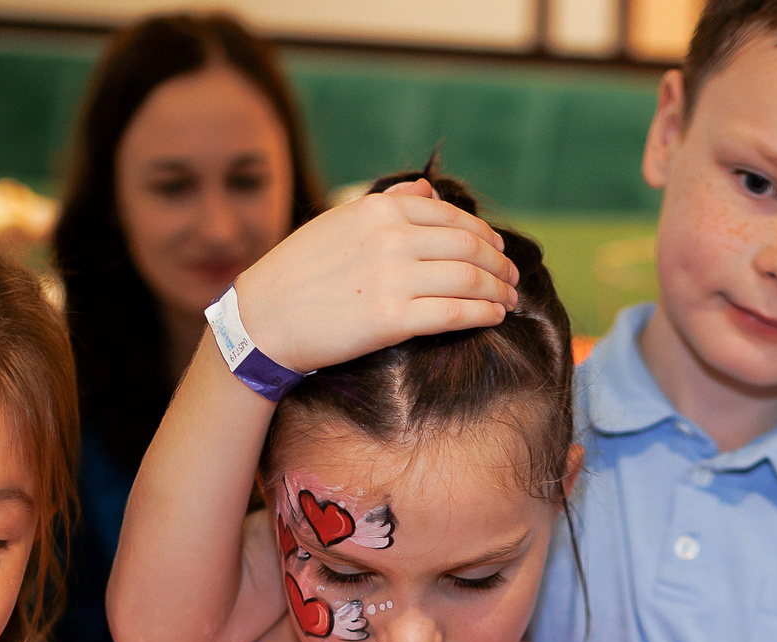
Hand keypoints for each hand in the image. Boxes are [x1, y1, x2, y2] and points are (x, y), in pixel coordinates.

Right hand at [231, 178, 519, 374]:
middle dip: (499, 263)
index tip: (498, 250)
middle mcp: (390, 238)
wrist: (264, 319)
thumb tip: (429, 187)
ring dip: (499, 290)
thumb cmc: (300, 272)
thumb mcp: (340, 221)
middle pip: (469, 246)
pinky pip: (454, 313)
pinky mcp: (391, 319)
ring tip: (510, 299)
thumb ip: (388, 202)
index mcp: (379, 210)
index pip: (451, 217)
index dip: (484, 234)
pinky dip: (483, 313)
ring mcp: (392, 278)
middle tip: (513, 278)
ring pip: (469, 279)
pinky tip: (495, 316)